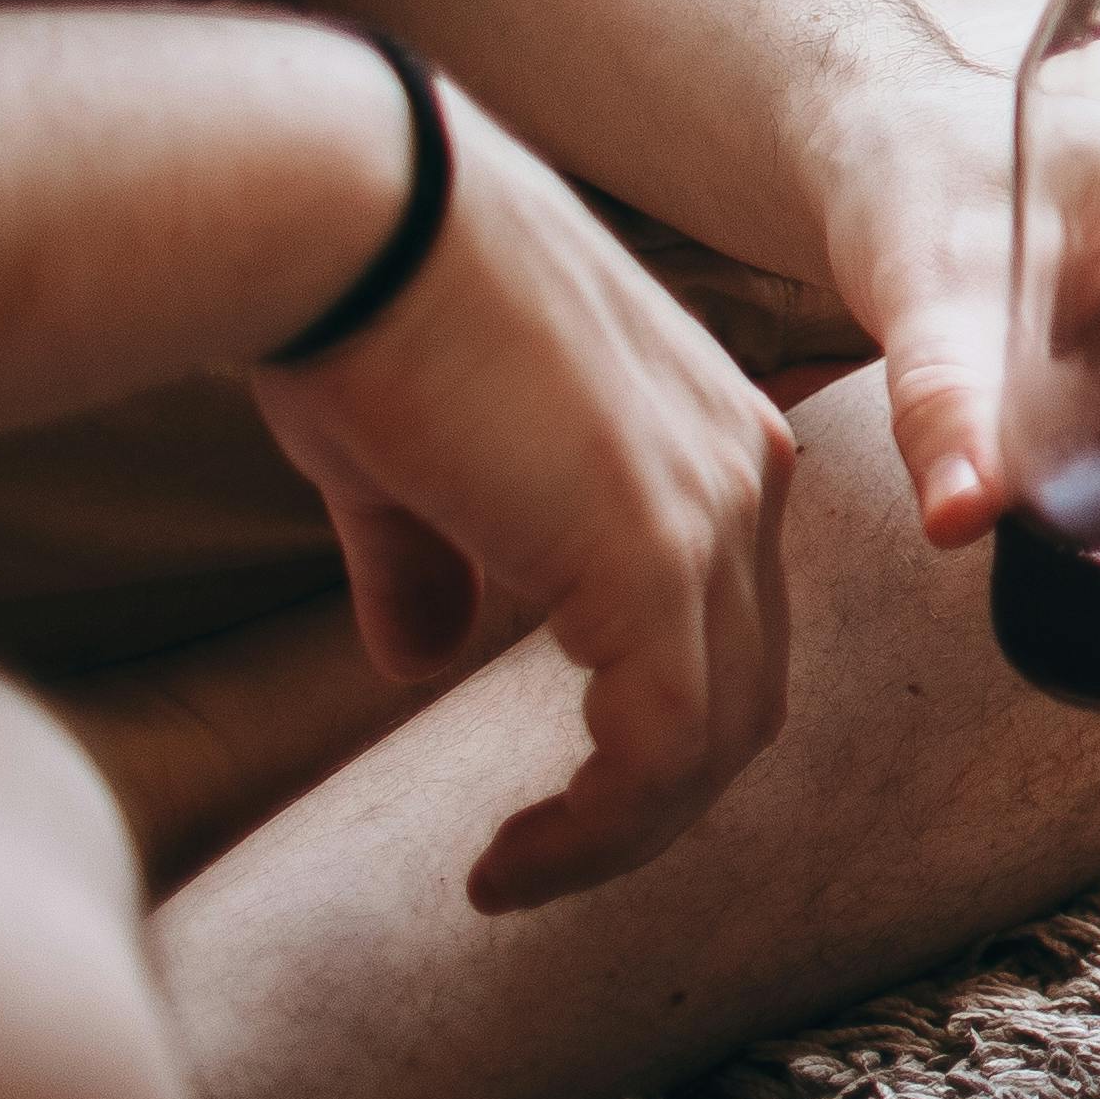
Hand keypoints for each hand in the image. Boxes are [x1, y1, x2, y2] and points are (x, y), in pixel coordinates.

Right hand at [240, 79, 799, 911]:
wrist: (356, 222)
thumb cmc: (367, 316)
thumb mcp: (410, 466)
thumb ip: (435, 566)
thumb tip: (417, 654)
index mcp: (710, 442)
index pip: (726, 628)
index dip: (653, 732)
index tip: (555, 807)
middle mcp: (743, 475)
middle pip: (742, 690)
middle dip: (651, 796)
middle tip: (545, 859)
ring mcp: (712, 512)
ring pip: (715, 731)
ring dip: (623, 831)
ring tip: (518, 876)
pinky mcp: (650, 552)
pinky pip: (663, 740)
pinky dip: (603, 825)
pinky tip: (511, 861)